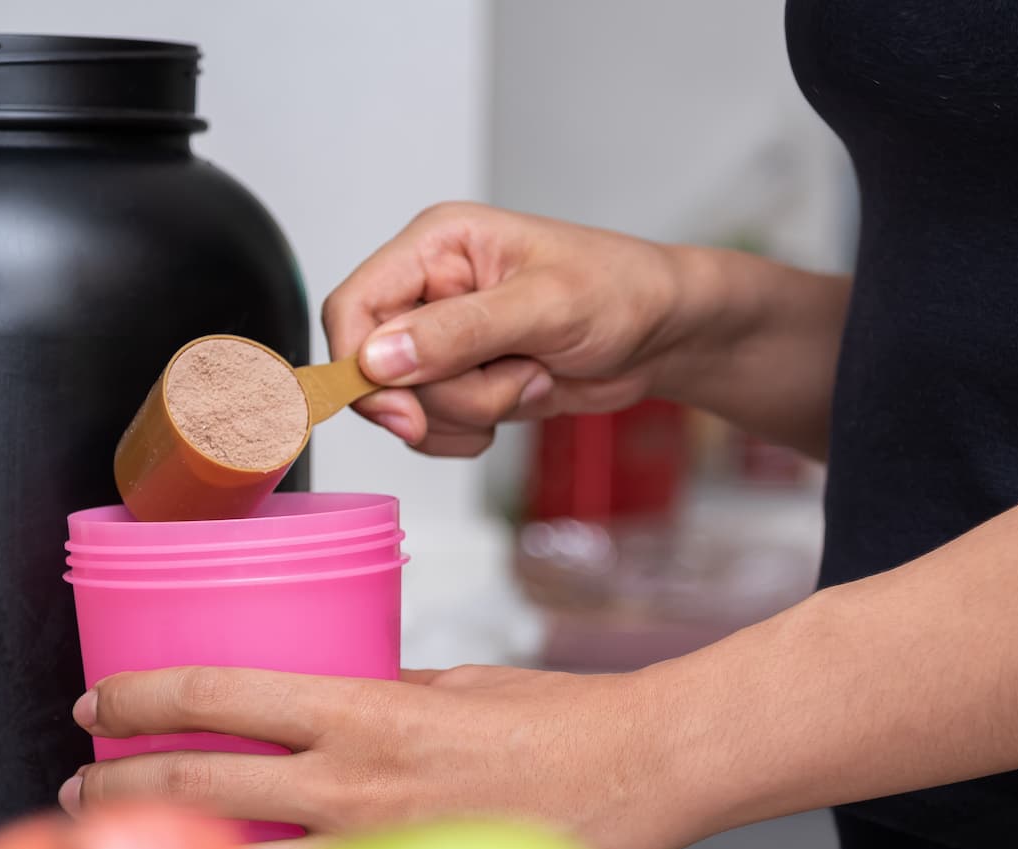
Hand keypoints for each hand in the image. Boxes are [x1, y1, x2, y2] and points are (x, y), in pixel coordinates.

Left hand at [58, 665, 710, 848]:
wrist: (637, 773)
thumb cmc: (556, 720)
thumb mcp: (449, 683)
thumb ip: (374, 697)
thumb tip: (315, 711)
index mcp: (364, 709)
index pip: (217, 693)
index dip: (139, 698)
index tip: (98, 702)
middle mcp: (355, 781)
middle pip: (200, 781)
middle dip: (120, 783)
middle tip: (83, 785)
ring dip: (166, 845)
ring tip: (121, 839)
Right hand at [325, 202, 695, 455]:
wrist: (665, 334)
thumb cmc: (621, 292)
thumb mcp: (546, 306)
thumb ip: (460, 331)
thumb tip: (379, 357)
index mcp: (436, 246)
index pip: (352, 306)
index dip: (360, 365)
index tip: (402, 411)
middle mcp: (430, 289)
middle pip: (376, 370)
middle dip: (444, 395)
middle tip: (513, 377)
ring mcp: (443, 340)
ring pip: (407, 407)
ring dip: (471, 413)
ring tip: (531, 376)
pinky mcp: (462, 381)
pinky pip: (433, 429)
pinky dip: (472, 432)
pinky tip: (522, 398)